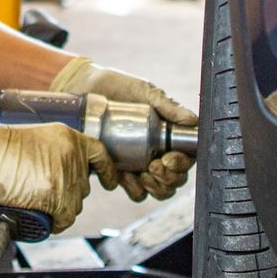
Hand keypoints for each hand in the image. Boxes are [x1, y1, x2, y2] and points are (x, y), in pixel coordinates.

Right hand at [0, 109, 111, 231]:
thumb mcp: (34, 142)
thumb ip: (53, 155)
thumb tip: (61, 179)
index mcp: (69, 136)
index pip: (100, 154)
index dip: (107, 170)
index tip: (109, 181)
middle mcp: (73, 154)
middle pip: (83, 188)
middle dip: (68, 196)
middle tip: (42, 195)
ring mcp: (66, 175)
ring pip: (75, 206)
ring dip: (60, 211)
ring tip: (36, 204)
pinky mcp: (56, 195)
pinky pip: (64, 219)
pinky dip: (55, 224)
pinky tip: (43, 218)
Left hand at [51, 56, 197, 201]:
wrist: (83, 89)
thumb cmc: (117, 87)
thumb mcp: (144, 92)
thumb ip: (168, 106)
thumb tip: (193, 121)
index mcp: (168, 134)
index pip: (186, 157)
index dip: (181, 164)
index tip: (168, 159)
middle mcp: (157, 152)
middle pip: (175, 178)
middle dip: (168, 179)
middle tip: (154, 166)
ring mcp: (139, 163)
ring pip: (157, 190)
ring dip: (154, 188)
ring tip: (141, 175)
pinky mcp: (120, 171)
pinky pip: (134, 191)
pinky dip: (133, 189)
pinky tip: (124, 176)